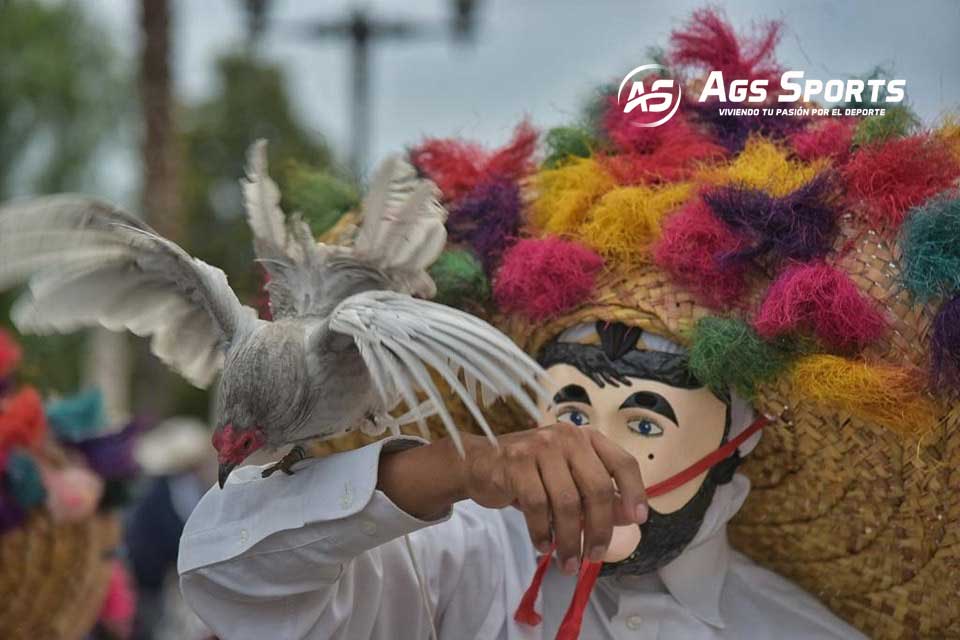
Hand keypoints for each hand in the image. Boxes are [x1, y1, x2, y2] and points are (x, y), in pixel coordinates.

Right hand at [456, 424, 647, 573]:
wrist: (480, 464)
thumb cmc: (531, 473)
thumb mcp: (568, 479)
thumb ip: (598, 493)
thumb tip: (631, 516)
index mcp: (586, 438)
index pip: (622, 462)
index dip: (634, 492)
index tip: (638, 520)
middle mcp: (566, 437)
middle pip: (596, 488)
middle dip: (599, 529)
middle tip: (595, 556)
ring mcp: (539, 448)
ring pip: (566, 502)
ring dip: (570, 540)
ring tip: (568, 562)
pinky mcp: (515, 464)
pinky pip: (537, 506)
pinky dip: (543, 532)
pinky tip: (543, 544)